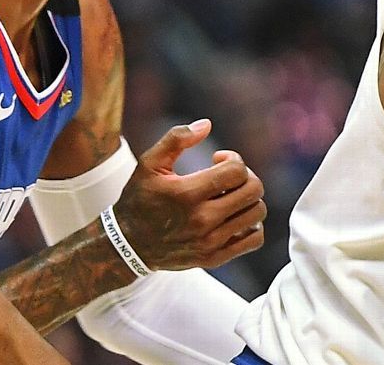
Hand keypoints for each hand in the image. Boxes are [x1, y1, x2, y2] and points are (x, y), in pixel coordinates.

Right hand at [112, 119, 266, 270]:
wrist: (126, 246)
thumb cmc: (139, 199)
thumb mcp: (149, 164)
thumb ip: (176, 139)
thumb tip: (207, 124)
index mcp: (187, 194)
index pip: (236, 170)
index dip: (233, 159)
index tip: (218, 160)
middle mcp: (202, 220)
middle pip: (253, 190)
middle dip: (246, 177)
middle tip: (229, 178)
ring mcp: (210, 242)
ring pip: (257, 213)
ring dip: (249, 200)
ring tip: (230, 197)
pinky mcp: (214, 258)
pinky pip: (254, 240)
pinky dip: (253, 226)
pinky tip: (235, 217)